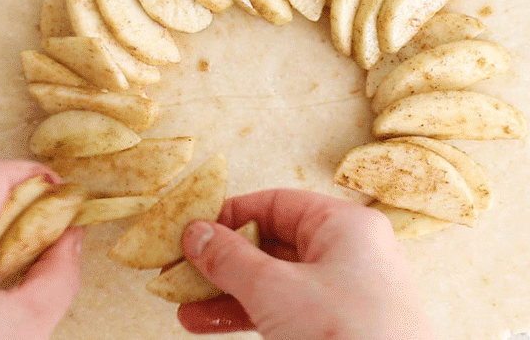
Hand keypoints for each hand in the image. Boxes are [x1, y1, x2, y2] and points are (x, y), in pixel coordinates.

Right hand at [178, 189, 435, 339]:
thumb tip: (195, 233)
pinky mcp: (340, 325)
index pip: (276, 203)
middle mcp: (349, 251)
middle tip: (180, 270)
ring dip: (228, 291)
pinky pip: (286, 309)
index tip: (191, 231)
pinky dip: (248, 313)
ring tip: (183, 304)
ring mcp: (345, 291)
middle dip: (222, 260)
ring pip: (275, 280)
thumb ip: (230, 259)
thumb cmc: (345, 334)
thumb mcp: (276, 291)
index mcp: (345, 225)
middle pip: (272, 243)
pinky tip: (208, 322)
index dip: (230, 215)